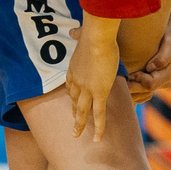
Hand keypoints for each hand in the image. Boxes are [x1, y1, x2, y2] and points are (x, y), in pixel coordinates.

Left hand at [63, 19, 121, 142]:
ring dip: (78, 124)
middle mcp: (77, 80)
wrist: (97, 38)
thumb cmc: (93, 33)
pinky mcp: (99, 92)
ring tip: (76, 135)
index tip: (74, 96)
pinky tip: (98, 139)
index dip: (72, 92)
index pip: (71, 84)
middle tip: (72, 123)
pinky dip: (99, 127)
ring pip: (81, 111)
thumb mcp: (83, 33)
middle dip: (73, 111)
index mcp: (73, 67)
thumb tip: (73, 30)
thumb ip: (78, 34)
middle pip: (73, 99)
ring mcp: (87, 89)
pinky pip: (98, 114)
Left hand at [126, 11, 170, 99]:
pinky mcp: (149, 80)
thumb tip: (151, 68)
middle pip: (144, 92)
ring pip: (141, 95)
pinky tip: (121, 84)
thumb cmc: (169, 31)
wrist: (169, 26)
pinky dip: (131, 92)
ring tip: (118, 82)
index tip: (130, 72)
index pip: (150, 84)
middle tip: (119, 78)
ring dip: (130, 92)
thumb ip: (164, 54)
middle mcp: (163, 81)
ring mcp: (156, 82)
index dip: (138, 80)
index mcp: (168, 74)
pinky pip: (139, 94)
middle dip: (131, 86)